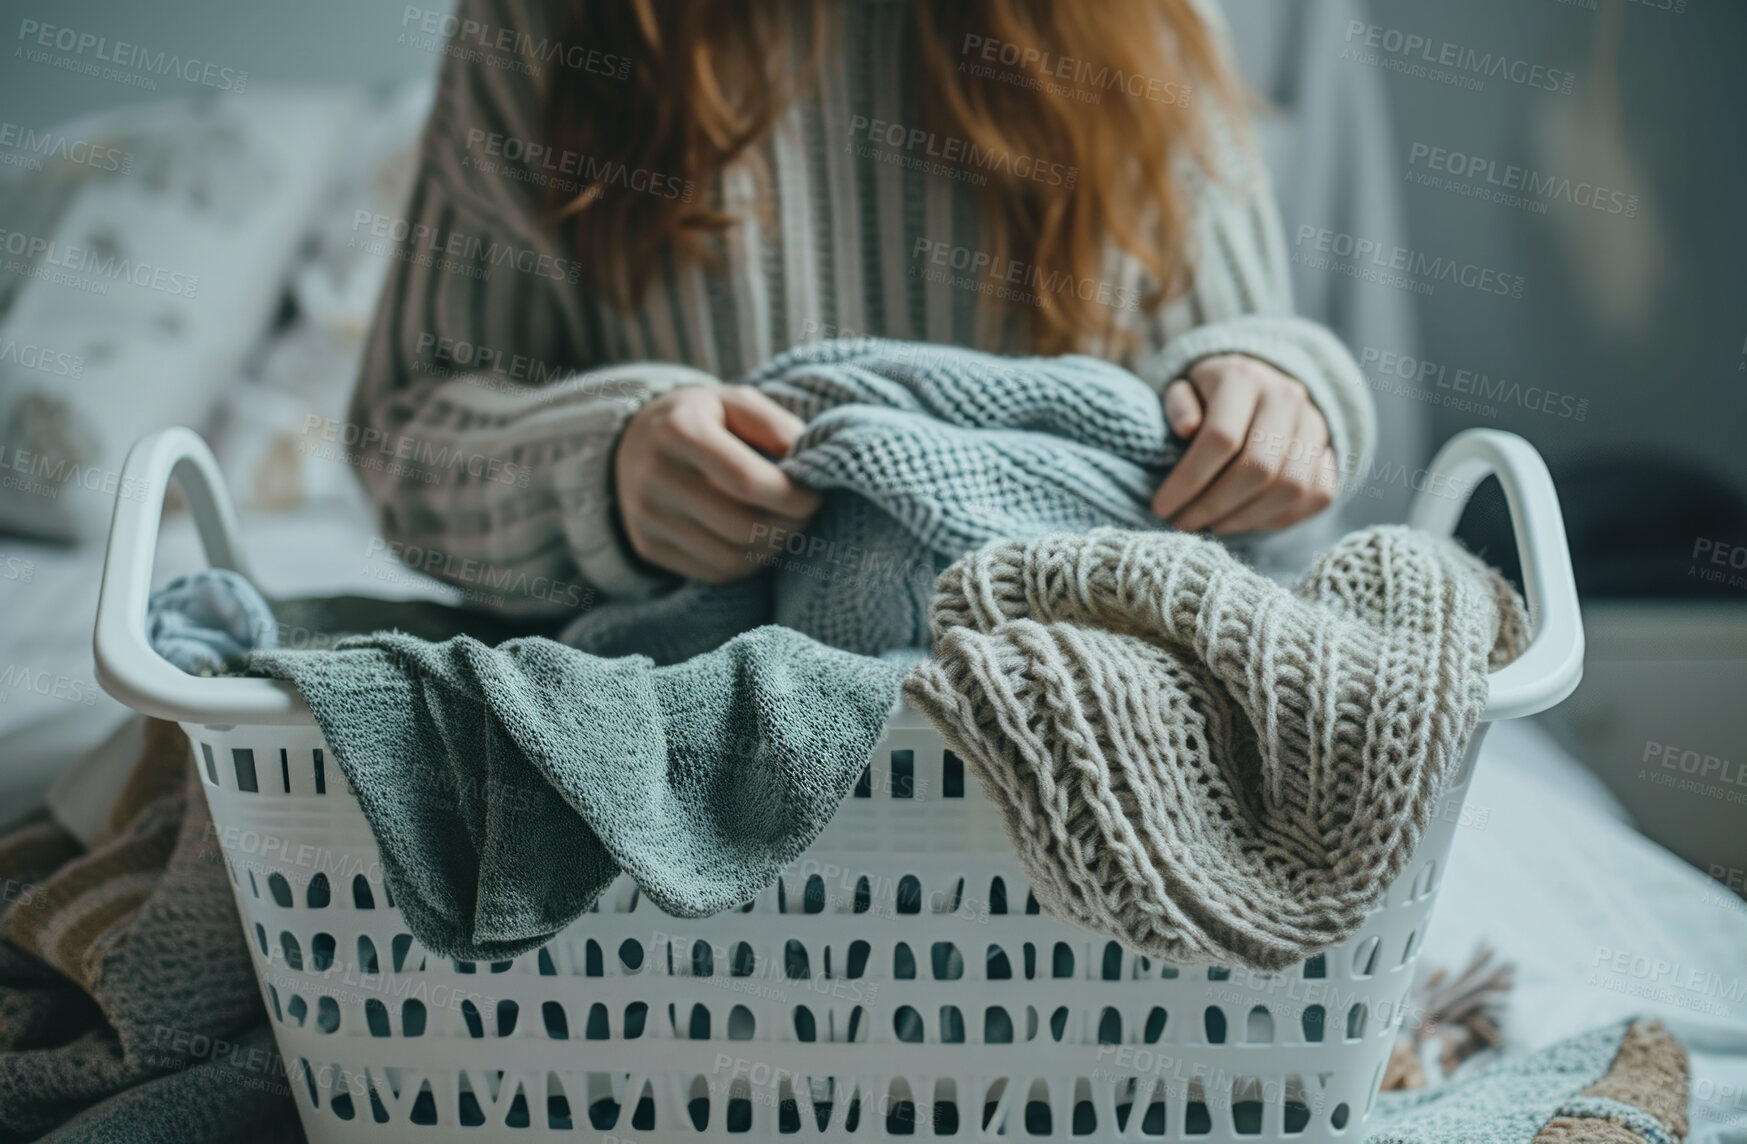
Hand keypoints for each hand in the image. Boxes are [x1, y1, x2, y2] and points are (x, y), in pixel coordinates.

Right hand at [615, 385, 821, 581]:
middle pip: (742, 526)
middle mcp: (654, 476)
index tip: (814, 495)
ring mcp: (647, 517)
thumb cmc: (701, 419)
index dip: (793, 497)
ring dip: (772, 547)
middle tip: (805, 511)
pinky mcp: (648, 546)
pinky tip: (756, 539)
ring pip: (732, 557)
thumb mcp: (736, 402)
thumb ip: (774, 425)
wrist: (634, 442)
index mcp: (678, 430)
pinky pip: (715, 572)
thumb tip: (807, 465)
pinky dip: (748, 562)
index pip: (747, 481)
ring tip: (784, 524)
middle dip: (789, 525)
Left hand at [1150, 354, 1339, 533]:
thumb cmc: (1207, 398)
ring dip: (1244, 518)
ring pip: (1289, 487)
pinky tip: (1242, 521)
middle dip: (1213, 505)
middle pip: (1257, 467)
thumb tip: (1186, 428)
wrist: (1258, 390)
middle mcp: (1287, 397)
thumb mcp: (1182, 391)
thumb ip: (1178, 406)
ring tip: (1209, 525)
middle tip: (1182, 523)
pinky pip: (1316, 495)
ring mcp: (1315, 425)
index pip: (1221, 437)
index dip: (1188, 480)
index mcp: (1244, 377)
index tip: (1160, 506)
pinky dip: (1277, 518)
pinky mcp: (1331, 452)